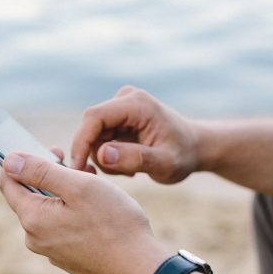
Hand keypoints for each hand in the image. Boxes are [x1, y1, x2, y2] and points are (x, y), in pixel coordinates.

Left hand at [0, 153, 168, 273]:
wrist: (140, 271)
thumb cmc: (114, 224)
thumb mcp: (78, 186)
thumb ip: (40, 171)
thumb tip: (9, 160)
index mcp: (32, 218)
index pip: (8, 182)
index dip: (22, 160)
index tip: (51, 151)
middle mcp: (35, 238)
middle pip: (30, 195)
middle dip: (51, 176)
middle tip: (80, 166)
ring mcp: (52, 251)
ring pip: (50, 210)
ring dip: (67, 193)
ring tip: (95, 186)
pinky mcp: (69, 258)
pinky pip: (63, 227)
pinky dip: (75, 212)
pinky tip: (99, 210)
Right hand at [71, 86, 198, 183]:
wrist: (195, 148)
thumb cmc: (184, 156)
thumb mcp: (165, 164)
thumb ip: (136, 159)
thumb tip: (102, 154)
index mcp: (137, 104)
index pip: (94, 118)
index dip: (80, 142)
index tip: (77, 169)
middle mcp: (125, 99)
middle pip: (90, 127)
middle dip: (97, 154)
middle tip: (121, 175)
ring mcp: (120, 106)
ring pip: (93, 136)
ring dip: (106, 158)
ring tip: (131, 169)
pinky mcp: (117, 117)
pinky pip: (99, 138)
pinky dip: (109, 155)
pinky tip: (129, 163)